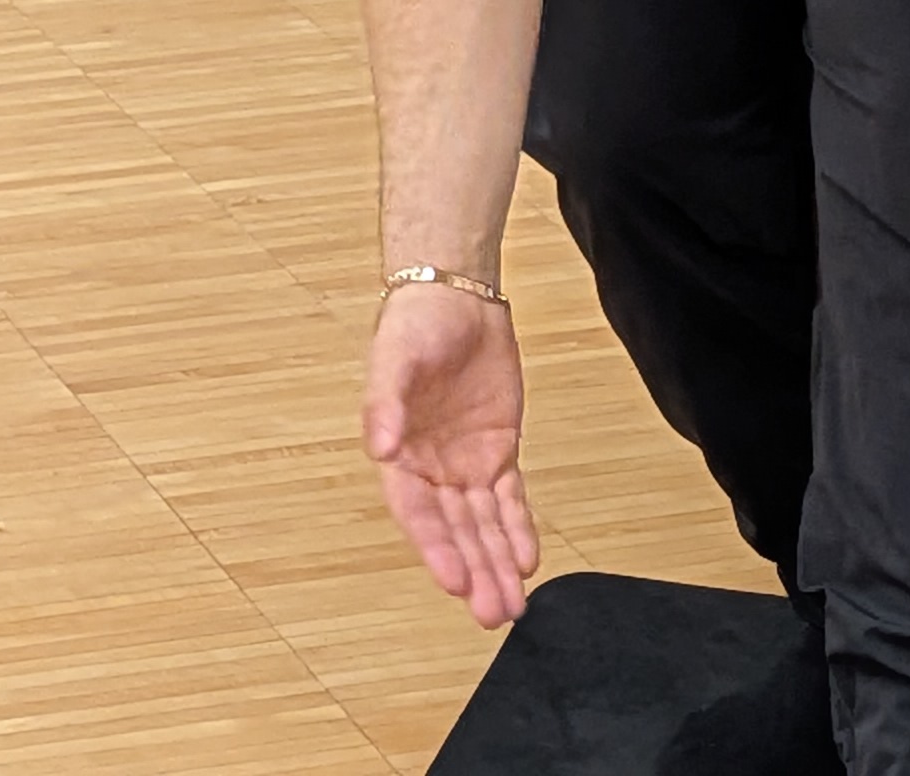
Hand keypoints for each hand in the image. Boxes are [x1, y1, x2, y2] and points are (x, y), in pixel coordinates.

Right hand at [361, 282, 539, 628]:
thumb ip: (386, 403)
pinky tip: (528, 560)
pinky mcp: (497, 451)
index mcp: (398, 453)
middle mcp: (430, 468)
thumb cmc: (414, 325)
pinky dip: (519, 529)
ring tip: (513, 606)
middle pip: (455, 531)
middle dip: (475, 571)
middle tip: (494, 613)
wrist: (456, 297)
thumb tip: (381, 447)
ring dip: (497, 563)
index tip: (455, 582)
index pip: (417, 513)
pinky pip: (510, 499)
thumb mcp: (395, 358)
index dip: (435, 548)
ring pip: (484, 525)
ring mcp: (464, 463)